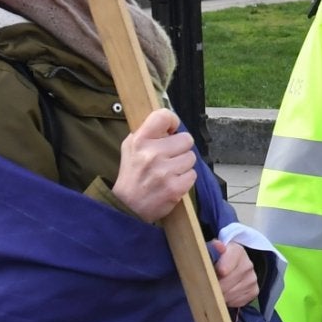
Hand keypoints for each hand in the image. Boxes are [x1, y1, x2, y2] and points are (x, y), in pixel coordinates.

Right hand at [111, 108, 196, 222]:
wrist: (128, 206)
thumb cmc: (133, 174)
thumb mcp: (131, 147)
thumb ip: (149, 132)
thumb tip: (171, 123)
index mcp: (139, 141)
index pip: (163, 116)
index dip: (172, 121)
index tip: (171, 129)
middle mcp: (152, 154)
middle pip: (186, 139)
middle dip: (180, 148)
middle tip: (169, 157)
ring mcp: (164, 172)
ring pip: (191, 157)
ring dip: (183, 165)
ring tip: (169, 171)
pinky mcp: (175, 188)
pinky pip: (192, 174)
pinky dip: (185, 179)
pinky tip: (172, 182)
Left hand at [213, 238, 260, 309]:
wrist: (234, 264)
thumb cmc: (218, 259)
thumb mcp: (213, 251)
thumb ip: (212, 250)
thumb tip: (217, 245)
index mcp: (237, 251)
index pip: (225, 267)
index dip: (215, 275)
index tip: (207, 278)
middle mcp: (248, 264)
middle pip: (227, 283)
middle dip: (214, 288)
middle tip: (205, 288)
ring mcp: (252, 278)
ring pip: (231, 295)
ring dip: (220, 296)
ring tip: (214, 291)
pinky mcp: (254, 291)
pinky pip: (238, 302)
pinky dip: (229, 301)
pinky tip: (225, 294)